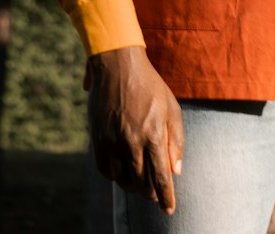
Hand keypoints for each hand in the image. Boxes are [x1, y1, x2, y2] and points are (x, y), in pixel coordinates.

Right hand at [88, 46, 184, 214]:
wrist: (117, 64)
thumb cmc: (150, 85)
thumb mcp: (171, 107)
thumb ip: (176, 140)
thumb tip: (175, 171)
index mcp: (154, 133)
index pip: (160, 177)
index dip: (166, 197)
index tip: (169, 209)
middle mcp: (132, 140)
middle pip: (141, 182)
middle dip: (150, 193)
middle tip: (155, 195)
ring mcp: (112, 139)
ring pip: (122, 178)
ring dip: (132, 187)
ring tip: (140, 186)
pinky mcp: (98, 136)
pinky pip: (104, 168)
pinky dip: (114, 177)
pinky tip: (122, 175)